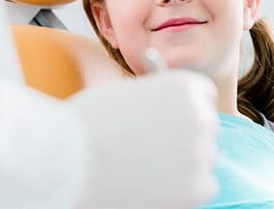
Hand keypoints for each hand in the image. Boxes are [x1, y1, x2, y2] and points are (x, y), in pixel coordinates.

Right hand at [69, 70, 218, 207]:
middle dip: (188, 134)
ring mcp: (199, 151)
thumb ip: (159, 100)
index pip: (204, 95)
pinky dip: (187, 187)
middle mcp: (198, 114)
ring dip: (186, 160)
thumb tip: (172, 115)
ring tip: (151, 165)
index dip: (190, 107)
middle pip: (207, 125)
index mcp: (183, 86)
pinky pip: (205, 184)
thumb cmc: (89, 121)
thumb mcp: (129, 94)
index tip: (178, 119)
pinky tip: (158, 183)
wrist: (66, 157)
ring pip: (205, 156)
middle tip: (160, 147)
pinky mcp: (195, 187)